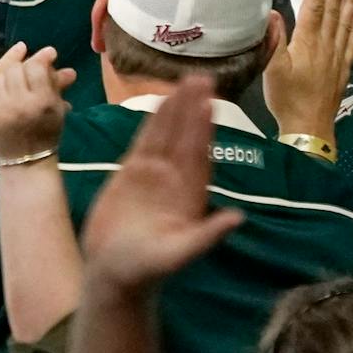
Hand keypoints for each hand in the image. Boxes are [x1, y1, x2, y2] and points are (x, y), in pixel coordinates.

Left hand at [0, 46, 76, 162]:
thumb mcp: (56, 108)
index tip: (48, 56)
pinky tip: (5, 97)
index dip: (41, 58)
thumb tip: (56, 56)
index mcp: (42, 101)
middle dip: (23, 68)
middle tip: (29, 73)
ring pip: (0, 77)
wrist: (26, 161)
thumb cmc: (46, 133)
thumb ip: (54, 82)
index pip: (36, 67)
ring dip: (9, 78)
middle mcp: (20, 102)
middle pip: (16, 69)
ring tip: (17, 85)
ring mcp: (1, 108)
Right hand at [79, 76, 243, 295]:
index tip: (210, 101)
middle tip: (201, 77)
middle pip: (185, 136)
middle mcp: (175, 180)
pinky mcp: (130, 176)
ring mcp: (153, 176)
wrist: (114, 276)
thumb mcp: (178, 255)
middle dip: (192, 108)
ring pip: (165, 135)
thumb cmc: (147, 270)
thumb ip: (206, 236)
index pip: (198, 154)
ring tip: (182, 82)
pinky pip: (143, 143)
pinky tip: (157, 105)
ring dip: (174, 110)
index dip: (204, 128)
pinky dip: (150, 124)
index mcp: (190, 195)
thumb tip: (238, 217)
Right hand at [263, 0, 352, 138]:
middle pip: (332, 9)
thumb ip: (274, 41)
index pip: (314, 7)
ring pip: (345, 21)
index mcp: (307, 42)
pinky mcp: (343, 66)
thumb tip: (272, 12)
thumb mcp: (273, 70)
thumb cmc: (287, 98)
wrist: (309, 127)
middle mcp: (326, 44)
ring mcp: (337, 55)